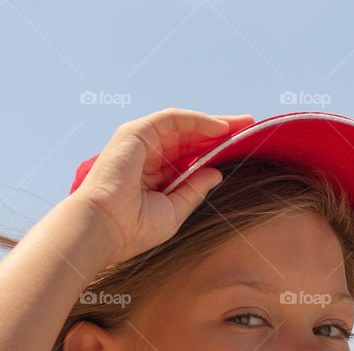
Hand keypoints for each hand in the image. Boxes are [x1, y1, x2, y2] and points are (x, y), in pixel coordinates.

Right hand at [69, 107, 254, 264]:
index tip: (241, 147)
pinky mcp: (136, 133)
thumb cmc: (133, 229)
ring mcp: (140, 142)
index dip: (213, 149)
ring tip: (243, 124)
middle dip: (220, 132)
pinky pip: (173, 119)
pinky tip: (221, 127)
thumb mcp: (174, 210)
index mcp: (152, 175)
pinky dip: (198, 121)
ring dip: (214, 123)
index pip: (188, 156)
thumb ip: (194, 190)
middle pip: (189, 137)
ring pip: (183, 125)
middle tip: (249, 127)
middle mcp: (146, 156)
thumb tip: (216, 172)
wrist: (105, 228)